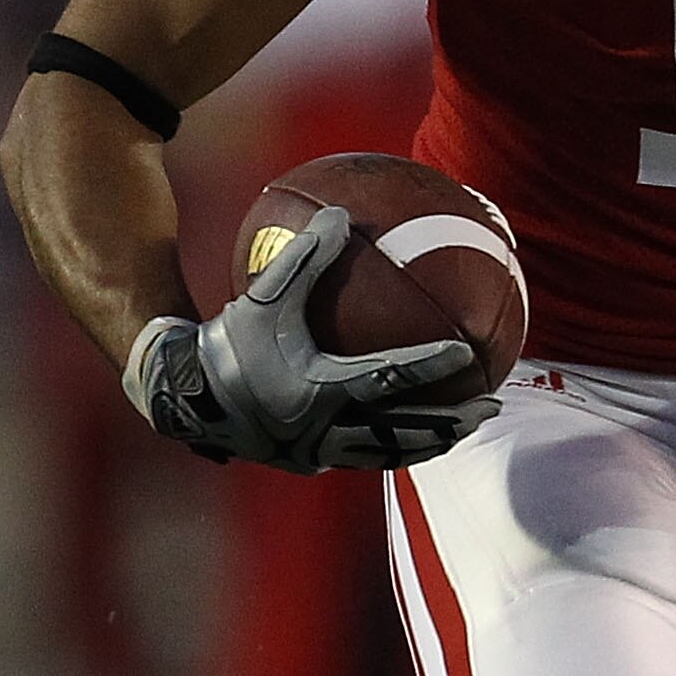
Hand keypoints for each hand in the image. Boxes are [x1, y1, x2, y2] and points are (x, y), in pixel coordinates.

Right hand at [121, 205, 500, 471]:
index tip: (468, 354)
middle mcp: (324, 430)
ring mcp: (320, 452)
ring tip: (465, 427)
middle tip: (490, 403)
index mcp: (318, 390)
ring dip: (431, 442)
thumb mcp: (263, 296)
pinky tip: (416, 431)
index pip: (388, 378)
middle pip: (403, 432)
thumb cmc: (228, 342)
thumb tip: (339, 213)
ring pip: (390, 454)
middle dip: (451, 422)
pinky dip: (397, 446)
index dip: (430, 366)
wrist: (185, 398)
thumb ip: (304, 258)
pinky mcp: (311, 461)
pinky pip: (366, 457)